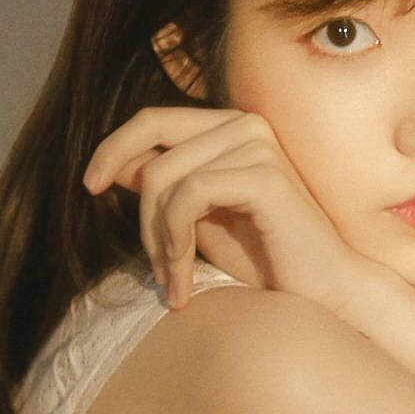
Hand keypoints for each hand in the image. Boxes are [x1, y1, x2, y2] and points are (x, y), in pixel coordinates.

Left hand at [79, 101, 383, 321]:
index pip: (153, 120)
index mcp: (231, 128)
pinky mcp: (264, 174)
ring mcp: (258, 144)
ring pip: (165, 178)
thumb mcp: (202, 221)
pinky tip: (182, 279)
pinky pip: (188, 196)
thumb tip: (119, 165)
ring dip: (158, 238)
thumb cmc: (267, 261)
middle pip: (152, 148)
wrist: (325, 293)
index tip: (89, 187)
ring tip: (173, 281)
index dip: (113, 148)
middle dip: (140, 214)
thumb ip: (167, 188)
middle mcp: (246, 124)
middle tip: (154, 268)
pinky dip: (174, 241)